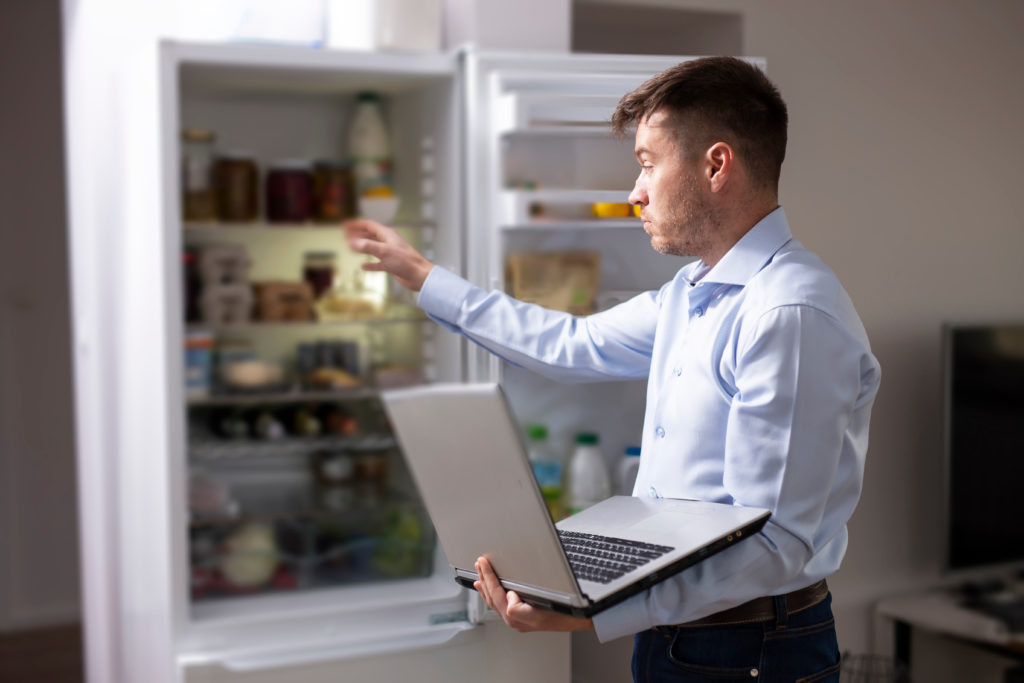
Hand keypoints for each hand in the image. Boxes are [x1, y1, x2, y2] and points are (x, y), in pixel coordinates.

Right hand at [343, 218, 433, 291]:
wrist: (419, 276)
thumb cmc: (405, 262)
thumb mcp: (384, 252)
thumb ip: (368, 246)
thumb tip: (352, 242)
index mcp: (387, 235)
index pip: (369, 225)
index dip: (356, 224)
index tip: (344, 225)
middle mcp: (388, 242)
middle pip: (370, 235)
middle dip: (357, 235)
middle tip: (345, 236)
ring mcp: (390, 253)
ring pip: (373, 248)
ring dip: (362, 247)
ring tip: (351, 248)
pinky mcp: (391, 264)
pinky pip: (378, 263)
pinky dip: (370, 264)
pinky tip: (363, 267)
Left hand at [473, 556, 593, 632]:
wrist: (579, 619)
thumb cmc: (565, 614)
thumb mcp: (542, 613)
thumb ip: (521, 610)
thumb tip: (509, 598)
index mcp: (518, 618)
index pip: (497, 595)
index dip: (490, 579)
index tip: (486, 564)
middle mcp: (515, 620)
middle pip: (492, 597)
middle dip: (484, 579)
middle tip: (479, 562)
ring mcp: (517, 618)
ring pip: (494, 600)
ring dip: (486, 585)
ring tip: (479, 573)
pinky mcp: (521, 615)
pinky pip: (500, 603)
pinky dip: (491, 593)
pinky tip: (488, 588)